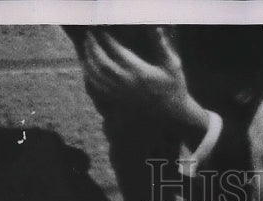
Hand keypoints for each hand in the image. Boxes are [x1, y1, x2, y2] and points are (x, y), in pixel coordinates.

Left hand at [80, 27, 210, 134]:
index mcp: (140, 72)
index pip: (117, 51)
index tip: (100, 27)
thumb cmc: (174, 86)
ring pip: (98, 76)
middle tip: (89, 34)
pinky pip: (100, 87)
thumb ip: (162, 46)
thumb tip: (156, 28)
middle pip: (102, 63)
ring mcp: (122, 92)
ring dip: (89, 60)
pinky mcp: (120, 98)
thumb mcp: (173, 65)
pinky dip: (91, 75)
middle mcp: (128, 82)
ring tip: (87, 47)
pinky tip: (88, 66)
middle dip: (93, 47)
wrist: (173, 111)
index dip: (106, 38)